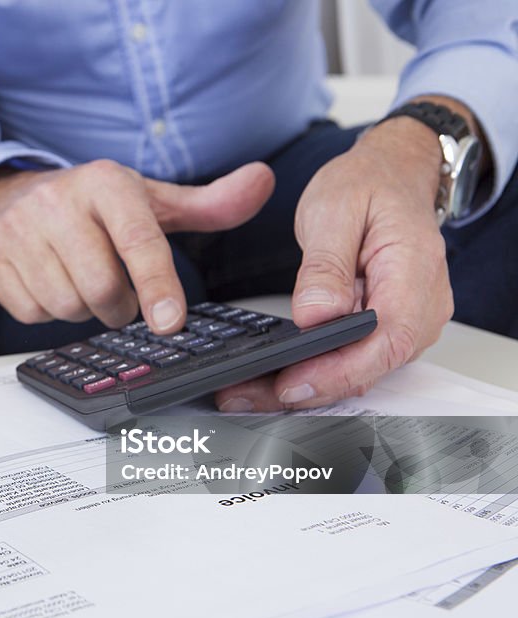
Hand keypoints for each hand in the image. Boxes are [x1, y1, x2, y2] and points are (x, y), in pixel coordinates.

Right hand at [0, 159, 274, 332]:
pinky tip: (50, 282)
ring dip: (83, 308)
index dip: (158, 286)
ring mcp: (17, 229)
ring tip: (81, 280)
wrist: (8, 193)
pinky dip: (47, 309)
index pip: (138, 241)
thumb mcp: (148, 199)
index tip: (172, 323)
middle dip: (117, 305)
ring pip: (66, 304)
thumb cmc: (90, 204)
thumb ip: (209, 203)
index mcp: (105, 183)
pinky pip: (31, 311)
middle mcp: (57, 201)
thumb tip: (262, 182)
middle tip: (117, 292)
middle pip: (102, 288)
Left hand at [216, 107, 461, 411]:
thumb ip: (325, 266)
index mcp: (414, 271)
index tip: (291, 384)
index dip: (339, 372)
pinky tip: (273, 374)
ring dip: (307, 385)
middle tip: (247, 394)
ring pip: (360, 370)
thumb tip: (316, 315)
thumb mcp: (335, 210)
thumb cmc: (368, 184)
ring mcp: (407, 320)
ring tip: (247, 390)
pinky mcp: (385, 326)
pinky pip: (353, 358)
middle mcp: (420, 306)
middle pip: (371, 366)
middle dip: (310, 387)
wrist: (390, 173)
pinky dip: (315, 370)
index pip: (385, 340)